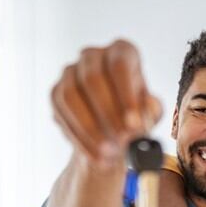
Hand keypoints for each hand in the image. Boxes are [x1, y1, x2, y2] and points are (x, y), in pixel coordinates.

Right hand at [51, 40, 162, 167]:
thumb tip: (144, 113)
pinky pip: (62, 114)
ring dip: (90, 129)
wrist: (112, 130)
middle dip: (107, 114)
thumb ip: (150, 111)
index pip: (120, 65)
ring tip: (108, 153)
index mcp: (122, 51)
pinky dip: (79, 138)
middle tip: (121, 140)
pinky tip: (95, 155)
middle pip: (92, 79)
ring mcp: (70, 73)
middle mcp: (93, 56)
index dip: (126, 95)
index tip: (134, 123)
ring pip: (72, 97)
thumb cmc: (135, 114)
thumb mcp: (150, 113)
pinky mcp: (56, 93)